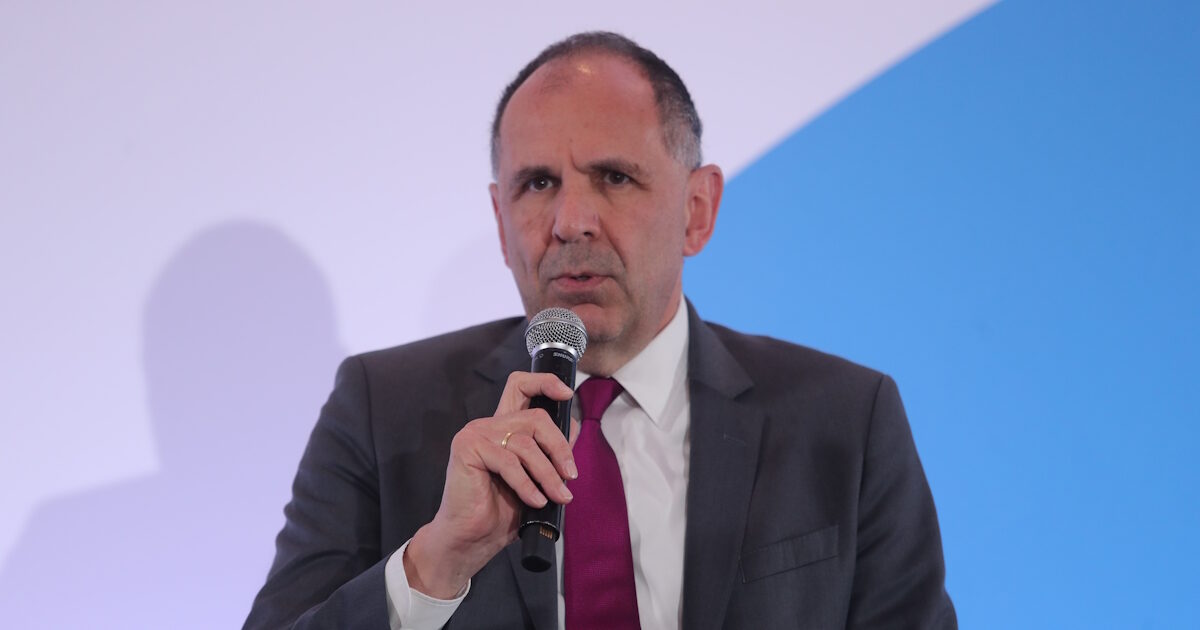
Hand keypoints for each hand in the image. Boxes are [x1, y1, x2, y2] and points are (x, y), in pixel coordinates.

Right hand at [404, 372, 577, 598]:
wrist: (472, 538)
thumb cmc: (501, 511)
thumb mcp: (535, 477)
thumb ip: (549, 450)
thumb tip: (573, 425)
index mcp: (503, 427)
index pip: (521, 386)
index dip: (546, 383)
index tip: (568, 394)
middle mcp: (489, 425)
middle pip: (536, 417)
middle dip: (560, 446)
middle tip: (571, 475)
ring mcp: (476, 434)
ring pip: (526, 443)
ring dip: (548, 473)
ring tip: (558, 496)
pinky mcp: (468, 449)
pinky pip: (509, 462)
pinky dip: (527, 484)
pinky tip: (536, 501)